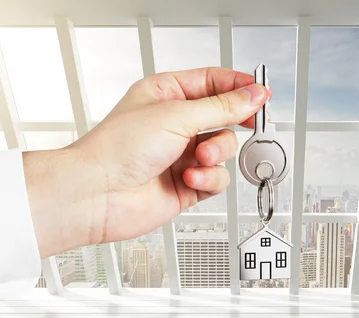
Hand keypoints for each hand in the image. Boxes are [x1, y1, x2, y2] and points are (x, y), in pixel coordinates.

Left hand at [23, 67, 270, 257]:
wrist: (97, 195)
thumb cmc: (117, 148)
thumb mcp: (177, 115)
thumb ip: (222, 107)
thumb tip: (253, 95)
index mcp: (167, 95)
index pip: (213, 82)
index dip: (239, 87)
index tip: (260, 94)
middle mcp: (176, 124)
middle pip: (224, 117)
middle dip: (230, 124)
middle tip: (245, 123)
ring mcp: (182, 155)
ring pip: (224, 149)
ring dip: (216, 154)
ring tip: (199, 158)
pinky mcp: (187, 184)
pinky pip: (216, 178)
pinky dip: (208, 179)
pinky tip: (188, 179)